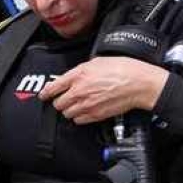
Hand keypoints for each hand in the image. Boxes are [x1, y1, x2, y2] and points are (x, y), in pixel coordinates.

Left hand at [38, 56, 168, 124]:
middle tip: (64, 99)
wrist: (139, 83)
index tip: (44, 95)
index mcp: (79, 75)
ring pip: (67, 114)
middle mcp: (80, 91)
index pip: (54, 87)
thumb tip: (75, 76)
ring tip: (76, 105)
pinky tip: (85, 111)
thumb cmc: (124, 69)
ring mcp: (87, 105)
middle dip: (59, 101)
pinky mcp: (96, 115)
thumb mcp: (98, 61)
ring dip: (69, 110)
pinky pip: (79, 121)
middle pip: (58, 103)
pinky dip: (79, 117)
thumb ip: (82, 70)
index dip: (46, 92)